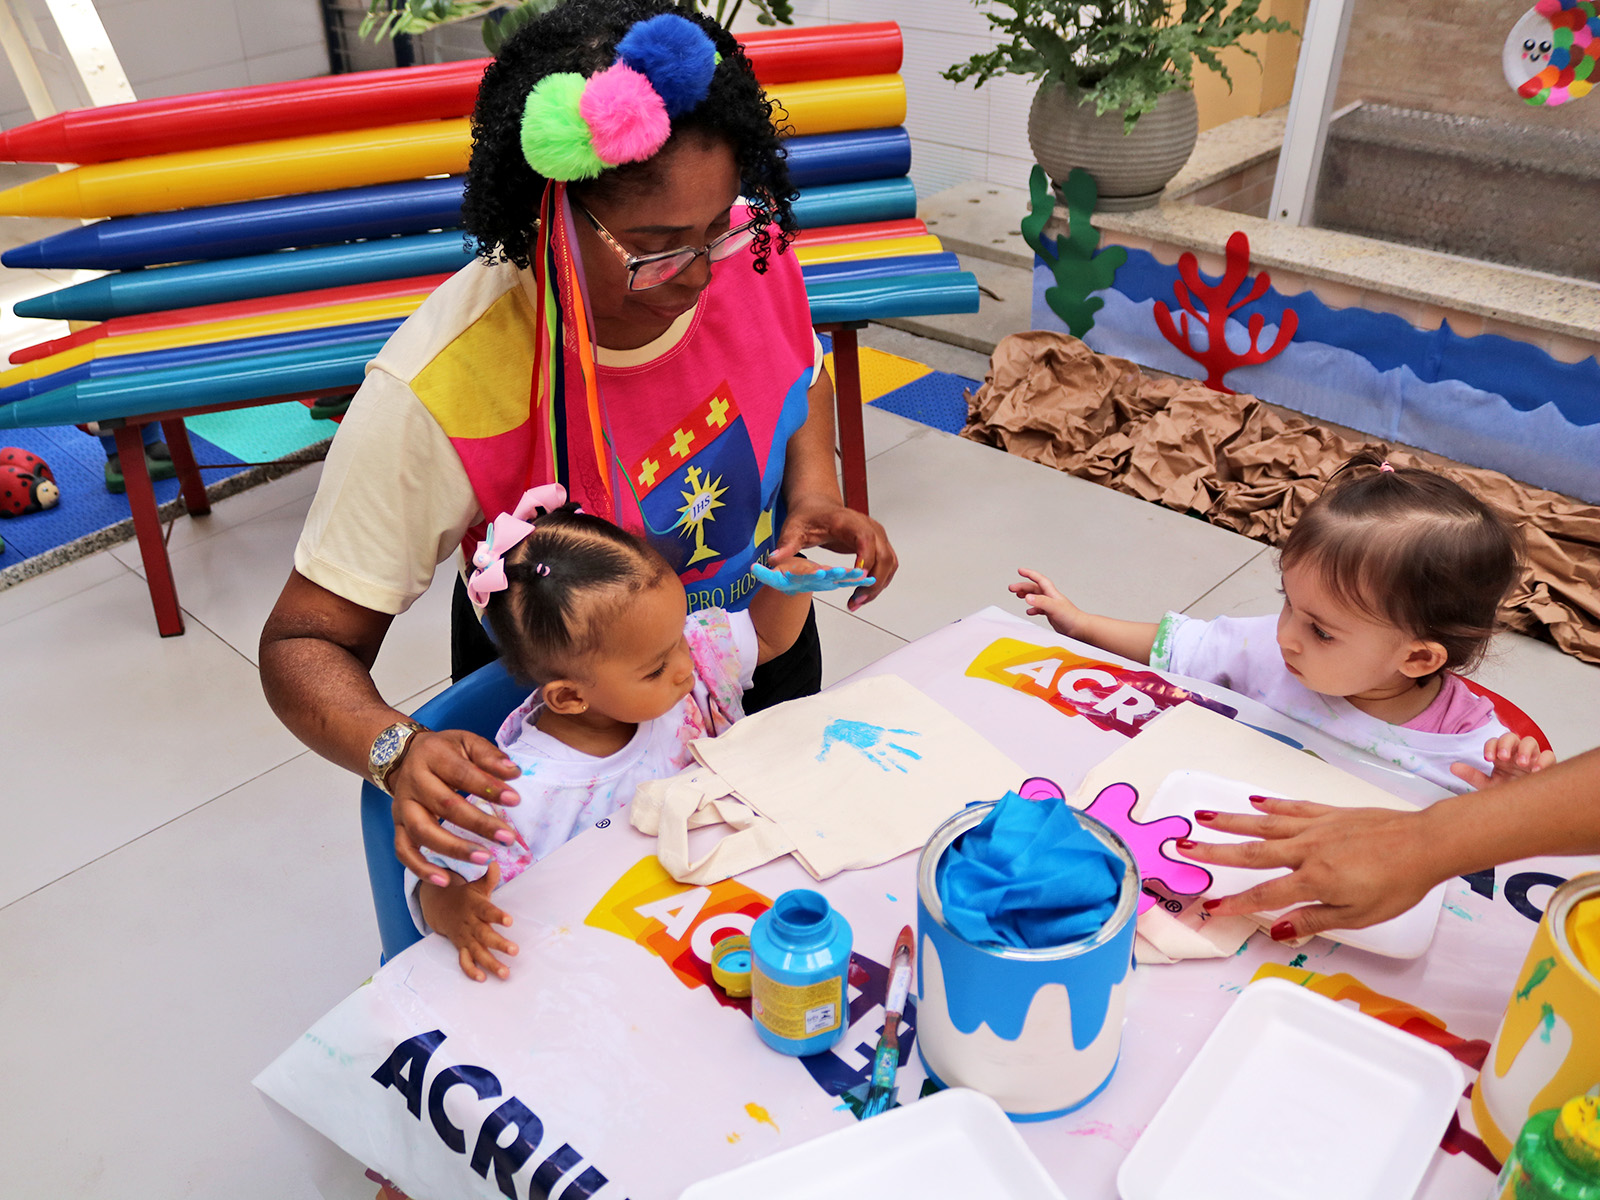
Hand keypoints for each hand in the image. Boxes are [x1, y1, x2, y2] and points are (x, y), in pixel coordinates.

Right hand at [388, 728, 521, 885]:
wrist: (403, 756)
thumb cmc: (444, 752)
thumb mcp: (466, 742)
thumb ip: (489, 756)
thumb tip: (514, 772)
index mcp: (432, 756)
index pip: (462, 773)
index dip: (488, 787)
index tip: (515, 800)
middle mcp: (413, 782)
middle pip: (444, 805)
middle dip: (478, 824)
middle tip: (507, 837)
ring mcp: (402, 807)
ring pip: (423, 832)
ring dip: (454, 849)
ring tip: (485, 859)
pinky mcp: (397, 826)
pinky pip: (404, 851)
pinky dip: (422, 869)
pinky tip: (447, 880)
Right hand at [419, 863, 517, 981]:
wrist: (439, 906)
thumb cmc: (466, 896)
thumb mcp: (476, 885)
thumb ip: (488, 877)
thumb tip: (494, 860)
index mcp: (475, 906)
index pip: (487, 911)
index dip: (497, 916)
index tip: (509, 921)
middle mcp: (469, 923)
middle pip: (484, 935)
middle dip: (498, 943)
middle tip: (514, 951)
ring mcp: (464, 936)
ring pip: (477, 951)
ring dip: (490, 963)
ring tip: (505, 973)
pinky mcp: (460, 946)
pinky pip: (463, 960)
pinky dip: (471, 970)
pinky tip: (483, 978)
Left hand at [771, 496, 895, 610]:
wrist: (818, 506)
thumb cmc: (808, 517)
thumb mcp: (793, 528)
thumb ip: (786, 544)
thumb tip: (774, 559)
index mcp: (849, 521)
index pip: (866, 538)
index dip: (866, 558)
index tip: (859, 577)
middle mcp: (869, 527)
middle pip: (883, 555)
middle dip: (873, 581)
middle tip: (855, 601)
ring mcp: (877, 536)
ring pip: (889, 564)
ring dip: (877, 586)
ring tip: (856, 602)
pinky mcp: (879, 545)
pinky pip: (887, 566)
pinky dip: (879, 582)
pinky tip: (861, 596)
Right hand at [1009, 568, 1084, 637]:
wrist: (1080, 629)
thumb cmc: (1071, 617)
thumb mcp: (1054, 607)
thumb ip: (1040, 602)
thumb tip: (1027, 597)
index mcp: (1051, 593)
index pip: (1039, 579)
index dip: (1029, 574)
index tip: (1020, 570)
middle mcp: (1051, 598)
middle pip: (1035, 588)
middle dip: (1023, 586)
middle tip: (1011, 588)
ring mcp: (1051, 606)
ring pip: (1036, 597)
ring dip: (1026, 595)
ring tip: (1018, 595)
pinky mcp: (1052, 614)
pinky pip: (1039, 608)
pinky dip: (1032, 608)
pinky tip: (1029, 612)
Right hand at [1175, 797, 1440, 938]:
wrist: (1424, 844)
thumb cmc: (1397, 884)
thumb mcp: (1358, 915)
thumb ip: (1314, 920)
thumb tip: (1279, 930)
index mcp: (1313, 880)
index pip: (1265, 894)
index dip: (1235, 902)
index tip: (1209, 907)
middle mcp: (1306, 850)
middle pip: (1252, 853)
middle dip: (1214, 851)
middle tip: (1182, 846)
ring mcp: (1316, 828)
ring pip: (1264, 825)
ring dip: (1231, 822)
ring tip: (1201, 816)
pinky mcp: (1329, 813)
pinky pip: (1292, 808)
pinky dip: (1270, 806)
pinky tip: (1253, 803)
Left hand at [1450, 732, 1556, 790]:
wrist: (1525, 809)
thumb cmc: (1508, 794)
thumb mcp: (1488, 786)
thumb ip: (1472, 775)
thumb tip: (1453, 767)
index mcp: (1501, 756)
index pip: (1494, 742)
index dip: (1491, 746)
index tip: (1488, 758)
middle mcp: (1516, 754)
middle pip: (1511, 737)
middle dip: (1506, 744)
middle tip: (1503, 758)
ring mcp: (1532, 758)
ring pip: (1530, 741)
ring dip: (1525, 749)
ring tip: (1521, 763)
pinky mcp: (1547, 766)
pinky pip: (1549, 756)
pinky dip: (1543, 760)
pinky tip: (1536, 771)